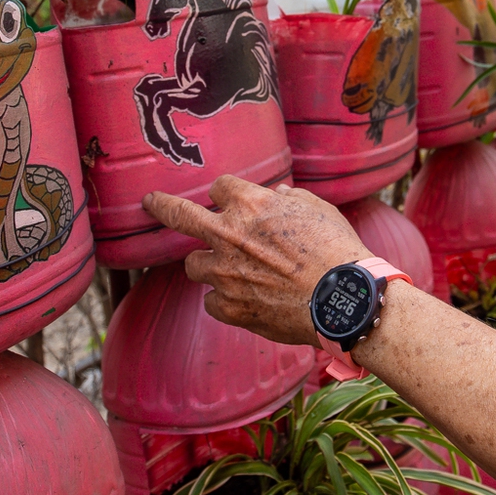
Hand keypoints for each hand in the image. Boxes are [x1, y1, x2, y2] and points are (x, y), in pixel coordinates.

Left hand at [141, 176, 369, 345]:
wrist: (343, 300)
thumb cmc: (337, 250)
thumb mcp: (319, 210)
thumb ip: (292, 200)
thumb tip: (280, 196)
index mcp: (251, 204)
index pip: (220, 187)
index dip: (226, 193)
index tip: (228, 199)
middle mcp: (229, 235)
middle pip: (180, 215)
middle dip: (162, 206)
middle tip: (151, 202)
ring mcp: (224, 273)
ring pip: (193, 264)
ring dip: (207, 265)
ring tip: (230, 272)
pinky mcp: (229, 307)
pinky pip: (211, 302)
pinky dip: (224, 301)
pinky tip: (246, 301)